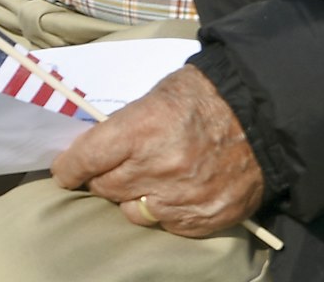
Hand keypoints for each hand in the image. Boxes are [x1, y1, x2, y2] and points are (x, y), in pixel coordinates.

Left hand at [52, 65, 266, 238]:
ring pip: (133, 212)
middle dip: (101, 179)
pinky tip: (170, 194)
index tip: (63, 173)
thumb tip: (96, 148)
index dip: (69, 168)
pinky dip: (162, 212)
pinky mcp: (205, 218)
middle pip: (106, 187)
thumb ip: (124, 128)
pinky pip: (166, 225)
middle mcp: (159, 167)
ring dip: (130, 198)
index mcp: (142, 130)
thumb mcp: (154, 98)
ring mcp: (183, 197)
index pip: (88, 158)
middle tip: (108, 170)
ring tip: (142, 182)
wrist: (261, 119)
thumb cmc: (202, 99)